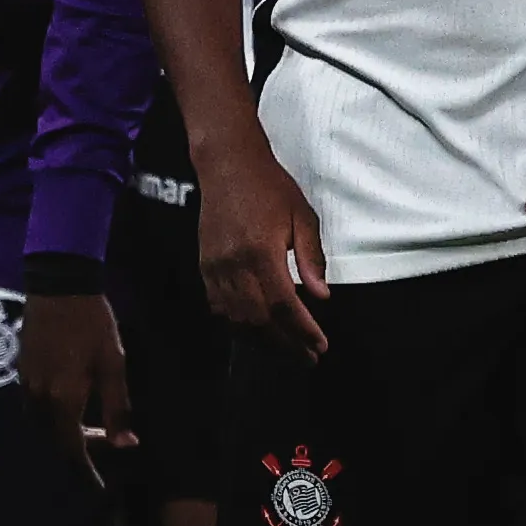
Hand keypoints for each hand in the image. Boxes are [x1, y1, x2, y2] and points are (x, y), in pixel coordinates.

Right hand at [23, 285, 132, 456]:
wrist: (58, 288)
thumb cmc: (93, 326)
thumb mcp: (114, 365)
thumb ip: (118, 407)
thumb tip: (126, 444)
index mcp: (63, 399)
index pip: (71, 448)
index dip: (85, 470)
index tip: (98, 487)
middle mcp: (39, 398)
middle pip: (54, 440)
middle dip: (77, 451)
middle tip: (103, 446)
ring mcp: (26, 385)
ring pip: (42, 426)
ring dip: (64, 435)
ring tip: (92, 430)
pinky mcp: (22, 373)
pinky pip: (35, 410)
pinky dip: (53, 419)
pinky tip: (71, 409)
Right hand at [195, 137, 331, 354]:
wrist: (226, 166)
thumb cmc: (270, 188)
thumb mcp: (302, 216)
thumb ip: (311, 258)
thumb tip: (321, 296)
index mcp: (260, 252)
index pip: (282, 304)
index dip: (301, 330)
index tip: (320, 346)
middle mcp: (233, 265)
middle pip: (257, 319)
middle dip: (285, 344)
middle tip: (308, 358)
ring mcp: (214, 268)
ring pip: (235, 318)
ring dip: (261, 340)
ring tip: (286, 351)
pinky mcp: (204, 266)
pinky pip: (218, 307)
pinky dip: (237, 325)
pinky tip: (255, 332)